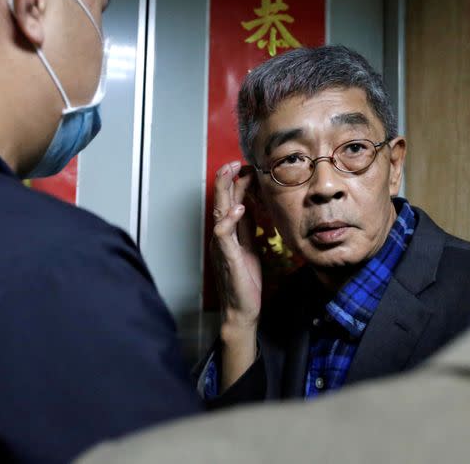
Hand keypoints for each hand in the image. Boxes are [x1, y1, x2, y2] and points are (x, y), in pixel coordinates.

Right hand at [211, 161, 261, 389]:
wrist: (242, 309)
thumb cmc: (245, 279)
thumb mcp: (249, 245)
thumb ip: (246, 225)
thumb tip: (250, 203)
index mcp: (229, 232)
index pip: (230, 200)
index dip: (235, 182)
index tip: (244, 165)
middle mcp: (222, 236)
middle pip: (220, 201)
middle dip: (225, 179)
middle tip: (232, 161)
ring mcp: (222, 246)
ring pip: (219, 212)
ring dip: (224, 191)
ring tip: (230, 173)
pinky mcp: (227, 257)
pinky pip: (224, 235)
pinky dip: (229, 220)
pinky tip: (238, 209)